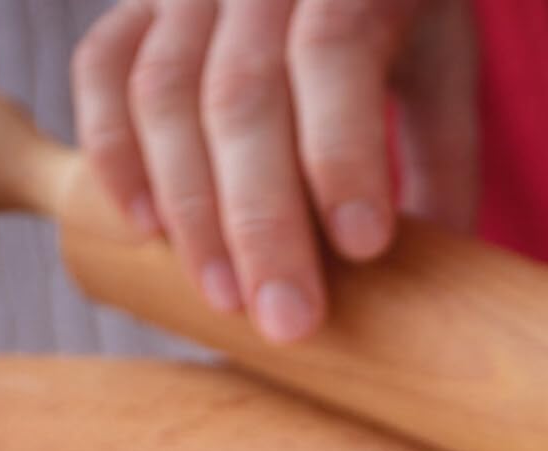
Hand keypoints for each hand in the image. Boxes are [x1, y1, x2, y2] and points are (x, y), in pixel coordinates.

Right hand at [72, 0, 476, 342]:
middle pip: (243, 92)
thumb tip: (433, 300)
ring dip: (190, 208)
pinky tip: (143, 226)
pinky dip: (113, 149)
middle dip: (261, 222)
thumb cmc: (394, 9)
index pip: (336, 49)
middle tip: (286, 321)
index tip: (363, 246)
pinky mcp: (137, 1)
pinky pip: (105, 67)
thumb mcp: (442, 70)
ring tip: (225, 298)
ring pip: (167, 91)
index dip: (343, 151)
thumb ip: (441, 168)